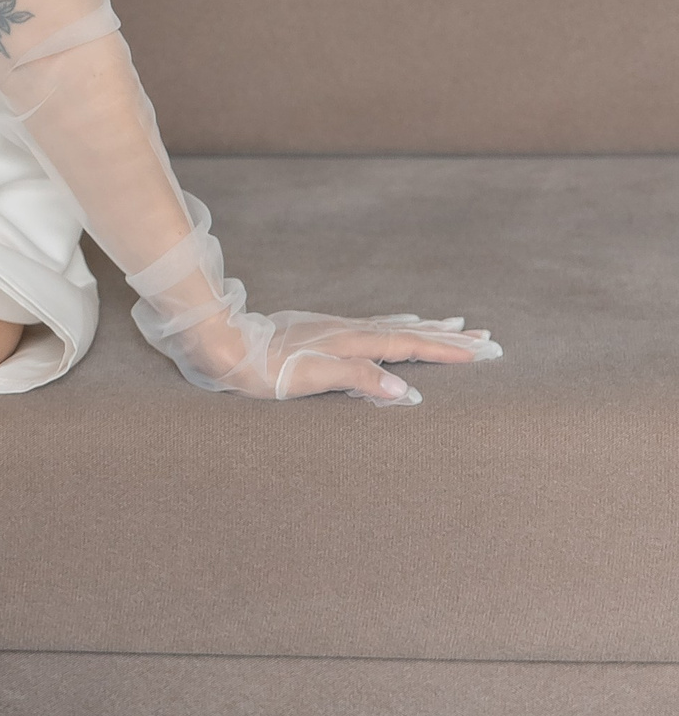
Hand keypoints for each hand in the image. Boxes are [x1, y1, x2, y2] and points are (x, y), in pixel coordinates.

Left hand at [188, 310, 501, 406]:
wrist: (227, 344)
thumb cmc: (266, 370)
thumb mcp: (312, 378)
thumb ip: (359, 380)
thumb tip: (405, 392)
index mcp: (354, 342)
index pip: (411, 346)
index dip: (448, 350)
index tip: (484, 353)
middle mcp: (351, 330)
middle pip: (411, 331)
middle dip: (449, 337)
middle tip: (488, 338)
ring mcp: (339, 328)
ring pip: (395, 325)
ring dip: (427, 328)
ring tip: (456, 326)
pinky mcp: (325, 330)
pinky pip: (377, 325)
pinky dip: (399, 325)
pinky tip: (399, 323)